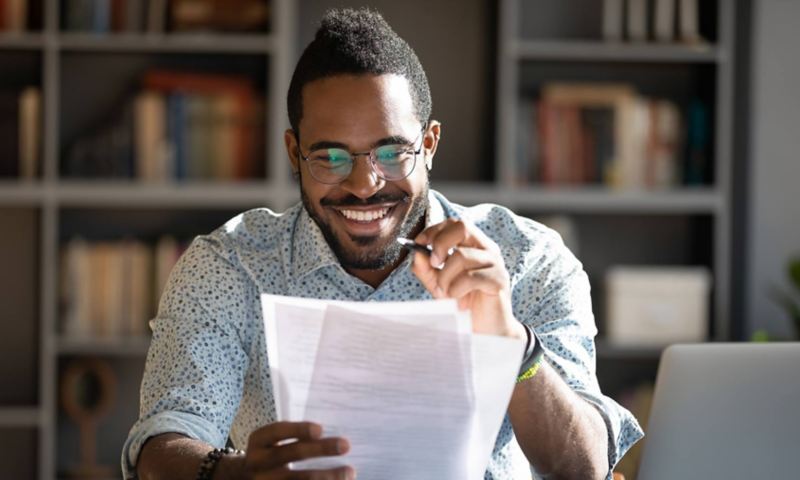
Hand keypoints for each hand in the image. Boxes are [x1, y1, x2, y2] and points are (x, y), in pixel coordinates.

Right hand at [239, 421, 353, 478]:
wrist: (247, 478)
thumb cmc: (272, 454)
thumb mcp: (274, 442)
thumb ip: (297, 437)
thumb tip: (334, 439)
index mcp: (259, 441)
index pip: (277, 431)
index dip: (298, 429)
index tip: (320, 429)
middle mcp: (258, 462)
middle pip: (291, 454)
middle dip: (320, 449)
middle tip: (345, 445)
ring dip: (326, 476)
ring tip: (349, 472)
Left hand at [411, 218, 524, 340]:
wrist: (483, 330)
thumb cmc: (463, 302)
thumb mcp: (438, 283)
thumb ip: (425, 268)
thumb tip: (416, 252)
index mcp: (474, 245)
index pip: (455, 224)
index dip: (434, 230)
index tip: (419, 244)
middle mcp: (487, 249)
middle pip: (462, 227)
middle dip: (440, 243)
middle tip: (433, 264)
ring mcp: (495, 264)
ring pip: (461, 256)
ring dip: (445, 276)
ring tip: (446, 293)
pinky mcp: (499, 280)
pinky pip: (470, 277)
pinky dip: (456, 289)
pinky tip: (457, 300)